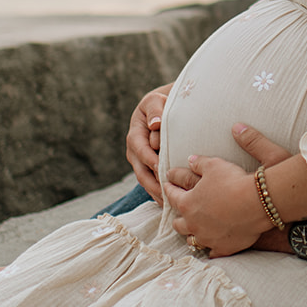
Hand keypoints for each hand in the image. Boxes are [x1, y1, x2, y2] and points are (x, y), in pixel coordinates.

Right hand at [126, 83, 173, 203]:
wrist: (161, 110)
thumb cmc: (160, 104)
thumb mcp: (155, 102)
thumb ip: (155, 111)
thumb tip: (155, 124)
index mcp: (135, 136)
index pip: (140, 150)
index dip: (150, 159)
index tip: (161, 168)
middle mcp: (135, 152)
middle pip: (141, 172)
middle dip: (153, 184)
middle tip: (167, 194)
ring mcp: (141, 163)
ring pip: (146, 182)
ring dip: (157, 193)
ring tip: (170, 204)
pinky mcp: (149, 170)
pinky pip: (153, 184)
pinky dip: (160, 194)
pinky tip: (171, 204)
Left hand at [164, 124, 295, 257]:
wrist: (257, 203)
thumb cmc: (234, 181)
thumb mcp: (215, 165)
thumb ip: (200, 163)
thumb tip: (190, 160)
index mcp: (188, 203)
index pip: (172, 195)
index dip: (169, 188)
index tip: (167, 184)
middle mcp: (193, 223)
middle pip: (178, 223)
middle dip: (178, 216)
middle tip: (180, 211)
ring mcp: (207, 238)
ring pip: (192, 240)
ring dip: (192, 233)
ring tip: (194, 229)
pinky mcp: (223, 248)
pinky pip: (212, 252)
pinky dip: (211, 248)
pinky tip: (212, 246)